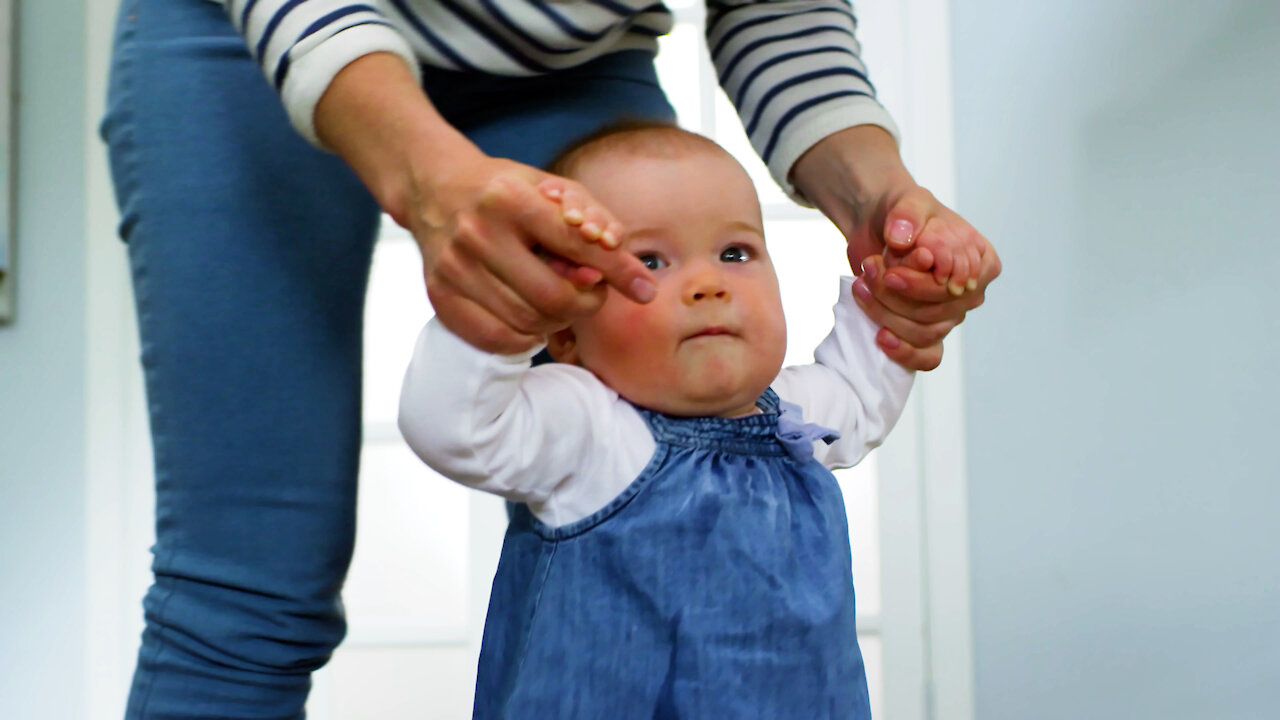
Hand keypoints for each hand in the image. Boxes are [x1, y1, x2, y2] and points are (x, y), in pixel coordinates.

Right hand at [410, 154, 656, 353]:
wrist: (435, 191)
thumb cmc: (507, 191)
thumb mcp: (554, 188)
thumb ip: (596, 222)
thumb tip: (626, 268)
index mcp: (509, 199)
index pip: (577, 244)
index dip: (618, 270)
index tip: (645, 289)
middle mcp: (477, 233)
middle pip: (553, 296)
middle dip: (586, 302)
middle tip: (591, 293)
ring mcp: (454, 268)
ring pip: (527, 321)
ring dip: (556, 320)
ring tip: (559, 300)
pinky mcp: (439, 296)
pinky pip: (495, 338)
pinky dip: (523, 337)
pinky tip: (531, 317)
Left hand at [790, 125, 1000, 369]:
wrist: (878, 228)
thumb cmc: (903, 214)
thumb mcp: (907, 202)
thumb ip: (908, 215)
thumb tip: (903, 239)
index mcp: (981, 261)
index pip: (956, 287)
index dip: (921, 285)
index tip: (890, 272)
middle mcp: (970, 292)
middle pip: (938, 312)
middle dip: (897, 297)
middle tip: (869, 270)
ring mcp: (949, 315)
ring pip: (925, 332)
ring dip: (887, 314)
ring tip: (862, 285)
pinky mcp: (926, 331)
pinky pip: (926, 356)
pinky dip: (904, 352)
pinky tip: (881, 338)